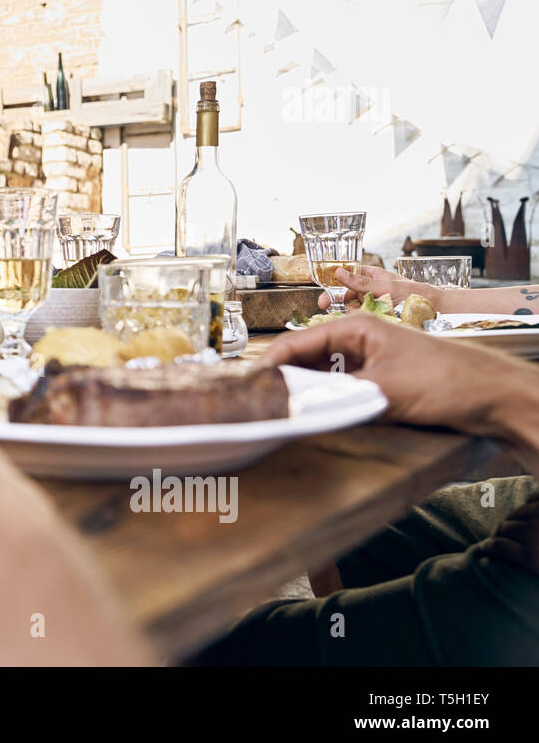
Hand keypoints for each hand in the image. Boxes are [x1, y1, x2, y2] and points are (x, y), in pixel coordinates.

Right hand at [265, 314, 538, 469]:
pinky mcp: (382, 381)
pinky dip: (328, 400)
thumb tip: (295, 408)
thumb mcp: (381, 391)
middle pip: (306, 357)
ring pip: (323, 374)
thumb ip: (333, 396)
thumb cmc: (445, 382)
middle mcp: (360, 340)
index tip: (247, 386)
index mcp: (355, 328)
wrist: (495, 397)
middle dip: (284, 378)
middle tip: (260, 402)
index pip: (296, 342)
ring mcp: (371, 360)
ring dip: (306, 391)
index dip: (269, 364)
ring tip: (283, 410)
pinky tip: (317, 414)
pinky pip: (342, 388)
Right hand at [318, 264, 436, 310]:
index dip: (331, 277)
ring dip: (343, 310)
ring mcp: (372, 305)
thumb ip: (361, 282)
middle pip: (344, 292)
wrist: (437, 313)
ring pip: (350, 307)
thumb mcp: (386, 286)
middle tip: (323, 304)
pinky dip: (354, 320)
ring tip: (337, 313)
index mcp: (372, 276)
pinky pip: (359, 319)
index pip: (347, 273)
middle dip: (333, 297)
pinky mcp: (375, 320)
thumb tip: (338, 272)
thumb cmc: (415, 294)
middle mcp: (369, 290)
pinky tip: (352, 321)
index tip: (316, 279)